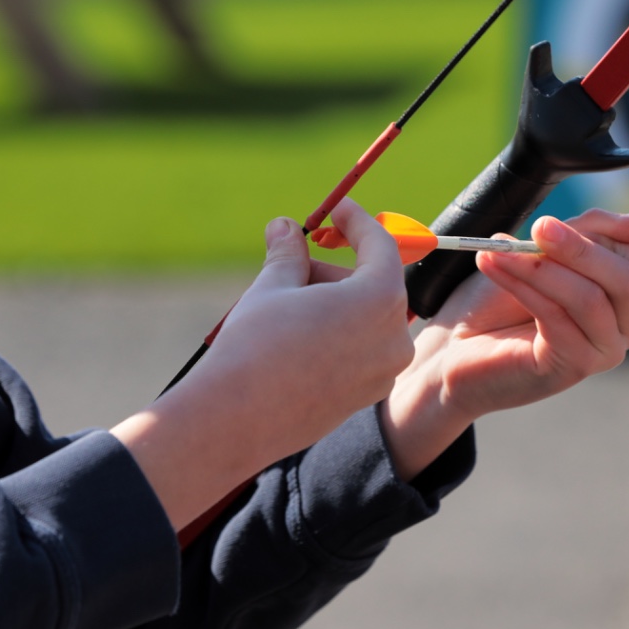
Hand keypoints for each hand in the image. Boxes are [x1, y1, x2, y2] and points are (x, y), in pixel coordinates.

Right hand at [115, 199, 414, 528]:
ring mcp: (384, 372)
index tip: (335, 210)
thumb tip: (285, 226)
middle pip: (373, 283)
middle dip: (336, 267)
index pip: (380, 245)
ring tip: (286, 303)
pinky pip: (360, 350)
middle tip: (294, 259)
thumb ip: (289, 252)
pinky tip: (296, 336)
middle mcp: (394, 337)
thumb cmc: (256, 344)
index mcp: (380, 299)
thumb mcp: (273, 285)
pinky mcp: (366, 396)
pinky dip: (337, 333)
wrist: (235, 418)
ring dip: (334, 301)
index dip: (356, 221)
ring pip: (366, 319)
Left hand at [382, 209, 628, 478]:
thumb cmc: (496, 300)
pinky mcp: (571, 367)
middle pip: (628, 279)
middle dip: (580, 248)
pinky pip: (558, 318)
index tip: (567, 224)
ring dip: (542, 267)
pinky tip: (493, 267)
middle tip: (539, 228)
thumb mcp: (544, 251)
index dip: (617, 237)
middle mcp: (624, 326)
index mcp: (625, 295)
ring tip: (499, 249)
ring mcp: (602, 351)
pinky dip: (524, 286)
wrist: (453, 346)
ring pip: (591, 298)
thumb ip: (591, 232)